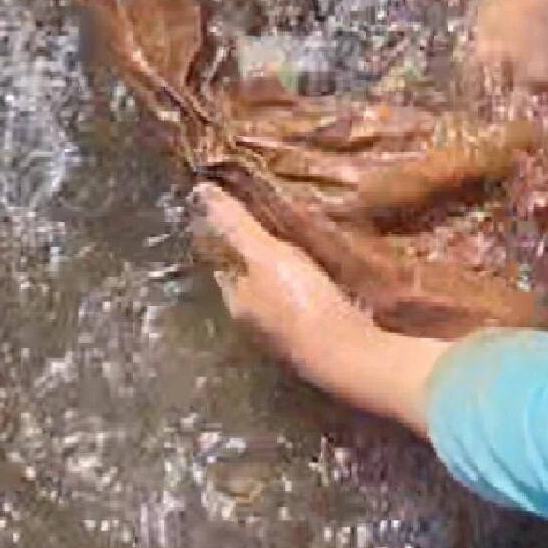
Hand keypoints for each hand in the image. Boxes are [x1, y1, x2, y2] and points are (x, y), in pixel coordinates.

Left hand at [196, 185, 370, 380]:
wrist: (348, 356)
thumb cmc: (301, 303)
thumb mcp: (266, 255)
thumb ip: (236, 226)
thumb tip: (199, 191)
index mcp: (237, 303)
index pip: (224, 264)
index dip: (231, 237)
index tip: (244, 211)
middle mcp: (256, 323)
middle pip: (253, 282)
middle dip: (263, 258)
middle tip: (280, 225)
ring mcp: (287, 335)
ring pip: (281, 295)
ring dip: (289, 274)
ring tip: (306, 244)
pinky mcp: (317, 340)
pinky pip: (308, 306)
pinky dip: (312, 290)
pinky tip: (329, 277)